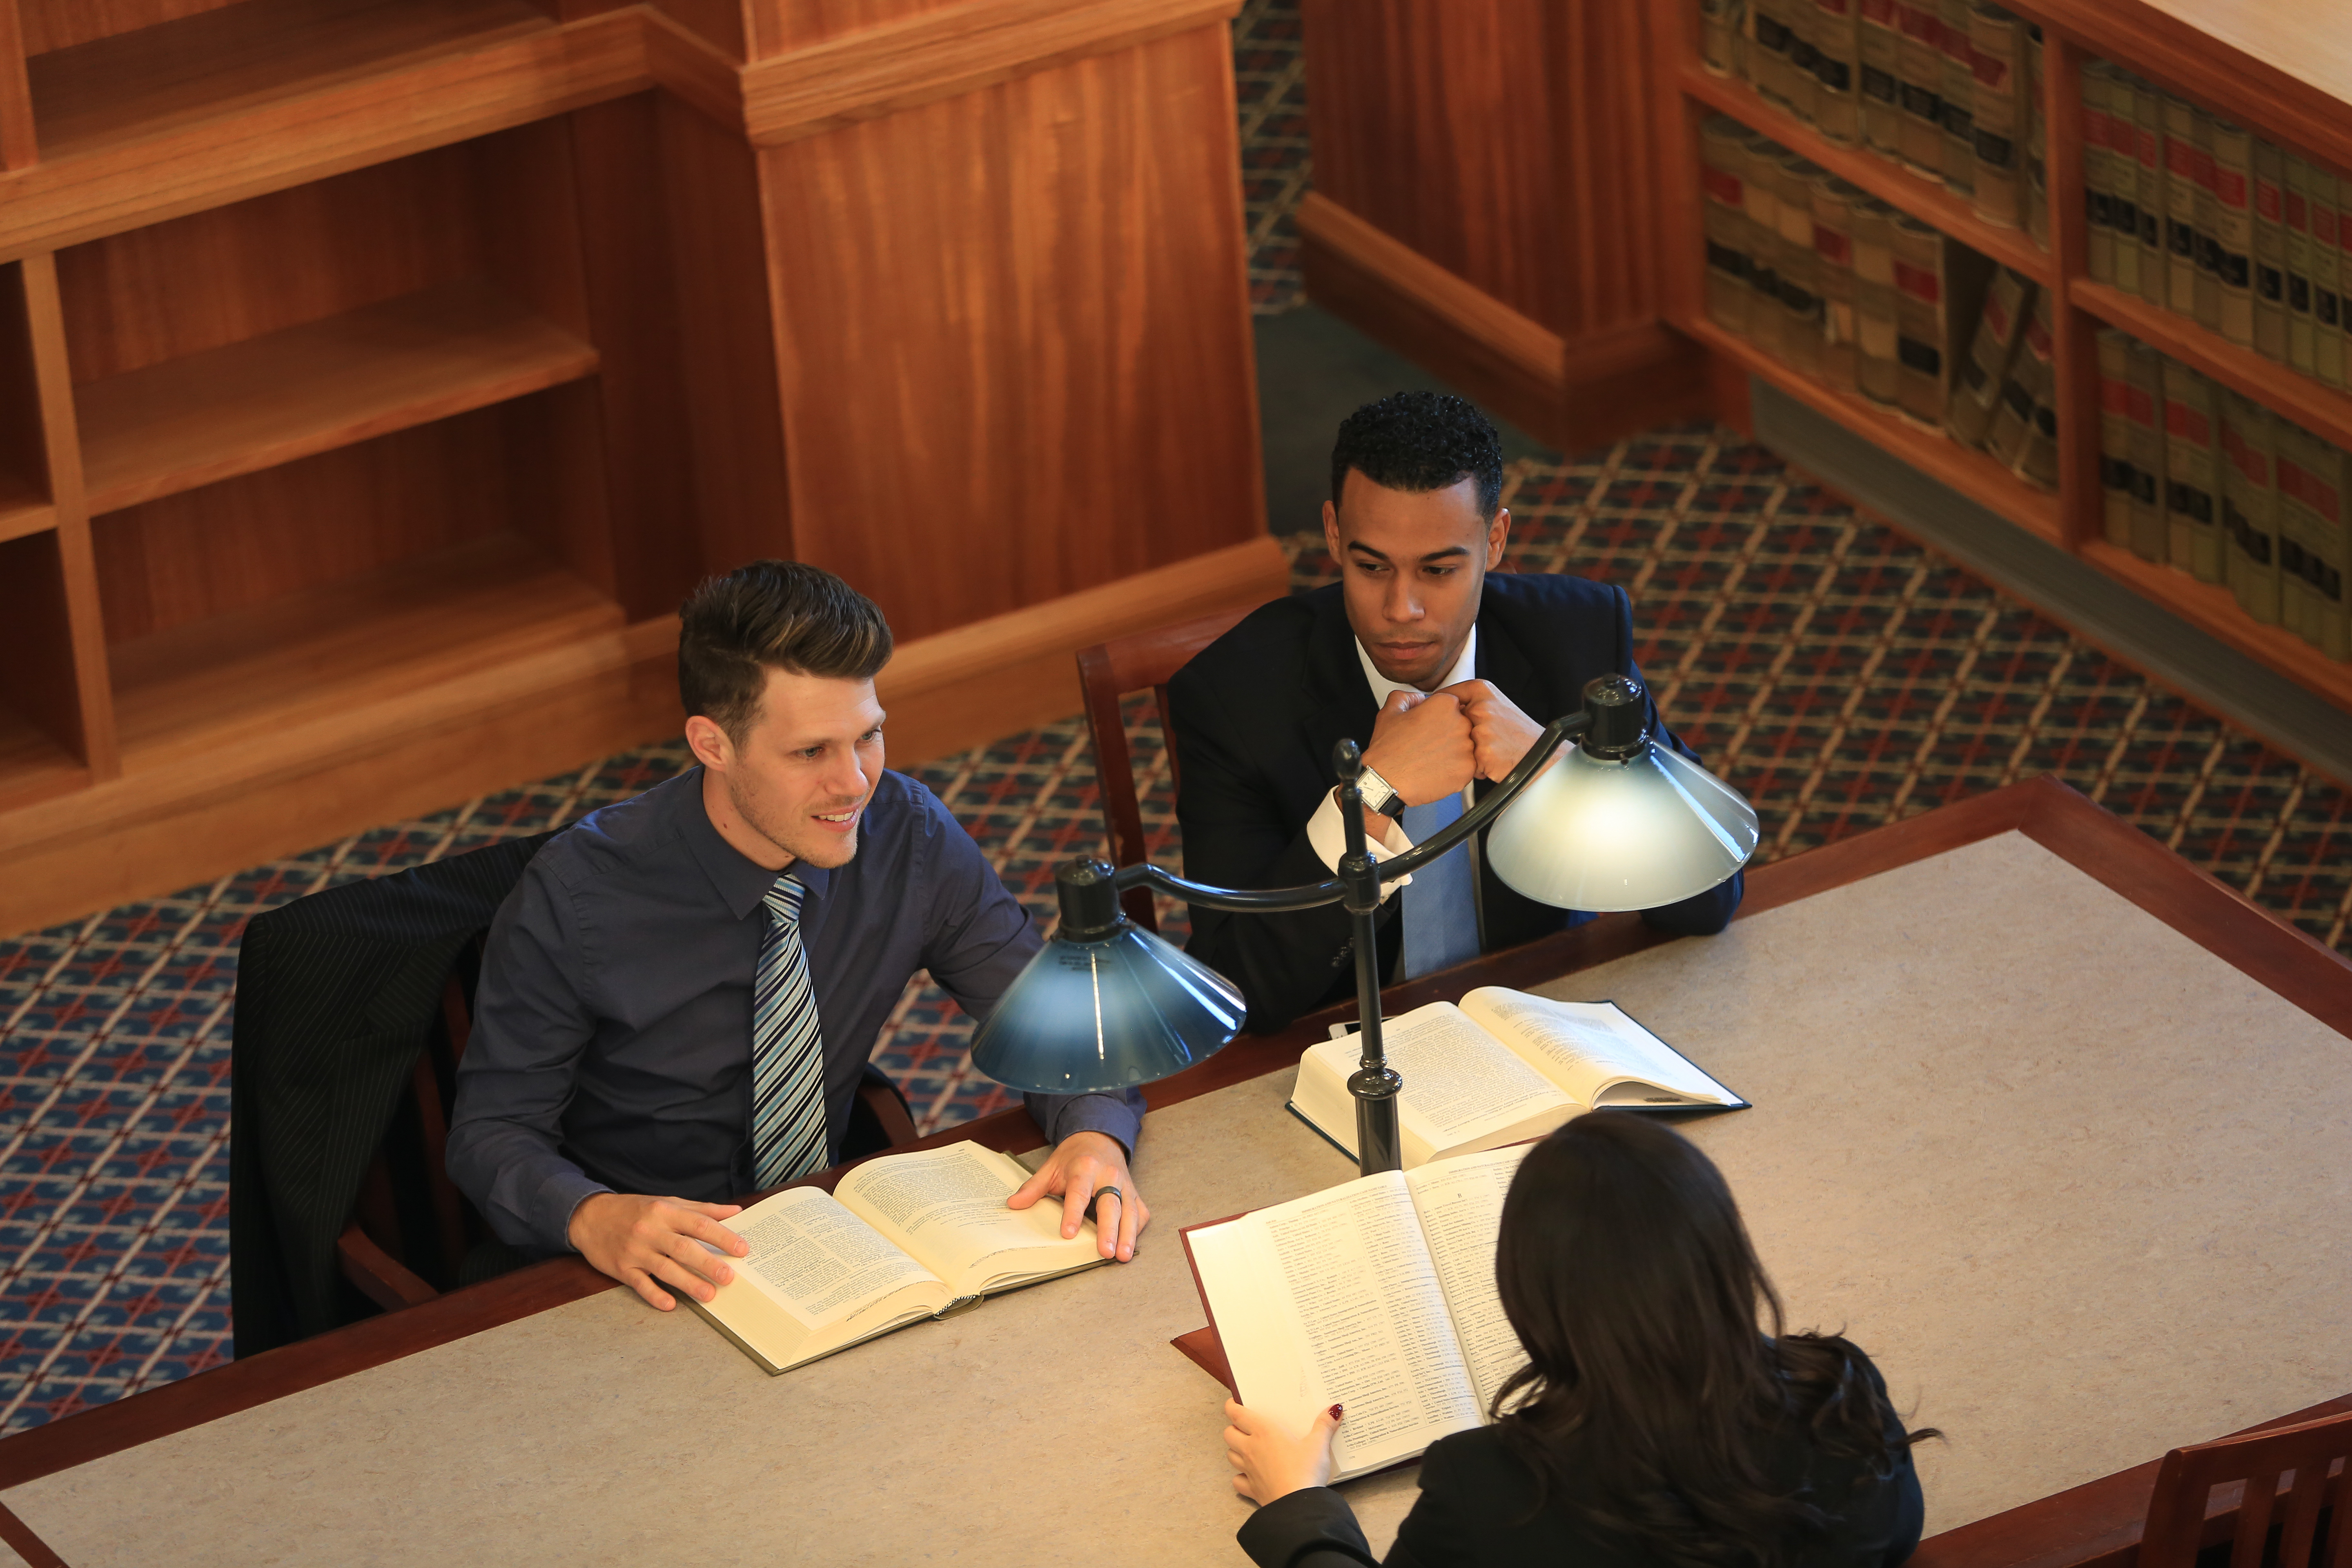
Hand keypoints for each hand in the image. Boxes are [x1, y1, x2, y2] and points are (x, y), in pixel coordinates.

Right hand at [568, 1192, 747, 1311]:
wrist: (590, 1217)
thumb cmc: (635, 1210)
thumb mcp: (667, 1202)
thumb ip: (702, 1209)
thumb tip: (736, 1211)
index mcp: (665, 1212)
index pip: (699, 1224)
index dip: (722, 1236)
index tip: (742, 1249)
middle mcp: (651, 1230)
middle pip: (683, 1248)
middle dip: (707, 1263)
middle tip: (729, 1276)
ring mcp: (636, 1251)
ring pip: (665, 1268)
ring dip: (688, 1283)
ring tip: (709, 1294)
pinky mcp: (622, 1268)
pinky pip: (640, 1284)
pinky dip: (655, 1295)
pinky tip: (670, 1304)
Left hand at [1007, 1130, 1148, 1260]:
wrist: (1099, 1137)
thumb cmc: (1074, 1156)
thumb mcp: (1051, 1166)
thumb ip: (1034, 1187)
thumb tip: (1013, 1205)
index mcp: (1084, 1167)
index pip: (1079, 1192)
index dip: (1073, 1213)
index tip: (1068, 1233)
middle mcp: (1108, 1175)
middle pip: (1110, 1204)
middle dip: (1108, 1229)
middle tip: (1105, 1252)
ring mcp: (1124, 1184)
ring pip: (1129, 1211)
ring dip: (1127, 1235)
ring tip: (1122, 1256)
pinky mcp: (1134, 1192)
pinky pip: (1139, 1212)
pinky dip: (1136, 1229)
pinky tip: (1130, 1244)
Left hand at [1224, 1398, 1342, 1504]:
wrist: (1299, 1505)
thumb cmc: (1305, 1471)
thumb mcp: (1318, 1445)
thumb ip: (1324, 1425)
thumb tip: (1335, 1409)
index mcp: (1264, 1432)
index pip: (1236, 1414)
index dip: (1231, 1406)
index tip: (1234, 1403)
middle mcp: (1251, 1449)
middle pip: (1229, 1434)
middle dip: (1233, 1428)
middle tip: (1245, 1427)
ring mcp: (1249, 1470)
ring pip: (1230, 1455)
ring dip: (1235, 1450)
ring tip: (1247, 1449)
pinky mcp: (1252, 1489)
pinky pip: (1237, 1481)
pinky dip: (1240, 1477)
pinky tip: (1250, 1476)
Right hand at [1361, 687, 1474, 809]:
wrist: (1386, 782)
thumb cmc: (1387, 751)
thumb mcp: (1389, 712)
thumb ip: (1407, 697)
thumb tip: (1419, 698)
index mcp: (1444, 704)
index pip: (1453, 705)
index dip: (1439, 717)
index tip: (1431, 726)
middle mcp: (1460, 723)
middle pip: (1462, 725)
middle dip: (1448, 734)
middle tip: (1428, 744)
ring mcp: (1466, 747)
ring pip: (1466, 746)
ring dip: (1453, 751)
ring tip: (1431, 758)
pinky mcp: (1467, 769)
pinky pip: (1467, 766)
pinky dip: (1454, 769)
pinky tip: (1436, 770)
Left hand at [1442, 679, 1544, 780]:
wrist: (1543, 756)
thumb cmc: (1519, 734)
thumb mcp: (1495, 707)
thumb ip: (1469, 704)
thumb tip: (1436, 706)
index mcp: (1482, 690)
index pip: (1445, 696)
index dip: (1438, 710)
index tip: (1433, 716)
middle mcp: (1480, 706)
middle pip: (1447, 724)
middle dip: (1457, 736)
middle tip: (1480, 740)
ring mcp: (1481, 729)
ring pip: (1457, 744)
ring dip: (1467, 753)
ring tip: (1491, 751)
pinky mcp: (1483, 751)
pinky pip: (1466, 762)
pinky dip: (1477, 766)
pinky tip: (1494, 762)